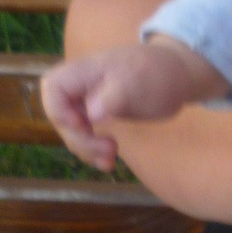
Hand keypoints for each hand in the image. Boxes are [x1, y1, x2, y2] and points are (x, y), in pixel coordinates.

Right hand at [41, 38, 226, 170]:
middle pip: (60, 114)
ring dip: (86, 149)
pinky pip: (85, 135)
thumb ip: (117, 94)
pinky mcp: (99, 115)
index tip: (85, 125)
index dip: (59, 111)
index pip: (53, 87)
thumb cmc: (161, 72)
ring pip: (71, 129)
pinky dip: (93, 151)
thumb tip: (92, 113)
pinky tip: (108, 162)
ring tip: (111, 160)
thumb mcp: (143, 80)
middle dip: (78, 138)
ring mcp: (88, 100)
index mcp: (87, 70)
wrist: (178, 75)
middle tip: (109, 150)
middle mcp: (82, 85)